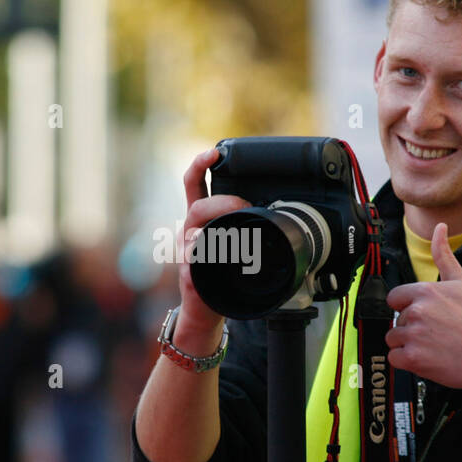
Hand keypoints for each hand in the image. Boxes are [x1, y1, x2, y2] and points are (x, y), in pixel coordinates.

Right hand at [176, 148, 250, 344]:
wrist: (204, 309)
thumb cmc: (220, 274)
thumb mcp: (231, 241)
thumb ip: (243, 222)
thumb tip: (273, 209)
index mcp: (200, 219)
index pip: (193, 184)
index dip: (200, 165)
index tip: (214, 152)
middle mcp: (190, 232)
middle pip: (198, 206)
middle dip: (222, 202)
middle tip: (244, 205)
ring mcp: (187, 254)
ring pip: (195, 232)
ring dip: (217, 228)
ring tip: (237, 231)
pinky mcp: (190, 276)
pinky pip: (195, 262)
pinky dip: (207, 259)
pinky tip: (217, 258)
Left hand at [384, 222, 461, 393]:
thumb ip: (444, 255)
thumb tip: (440, 227)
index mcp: (425, 291)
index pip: (395, 298)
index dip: (408, 308)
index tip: (426, 316)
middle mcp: (417, 311)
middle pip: (396, 320)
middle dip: (412, 328)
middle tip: (438, 333)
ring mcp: (414, 336)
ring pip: (394, 340)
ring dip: (409, 345)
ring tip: (434, 346)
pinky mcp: (414, 359)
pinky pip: (395, 358)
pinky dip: (408, 362)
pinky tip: (429, 358)